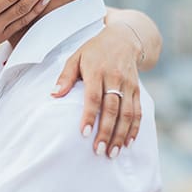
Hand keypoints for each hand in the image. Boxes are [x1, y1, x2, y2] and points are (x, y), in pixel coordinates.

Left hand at [53, 22, 142, 157]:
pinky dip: (134, 128)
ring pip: (127, 113)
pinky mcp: (137, 90)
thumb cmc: (94, 51)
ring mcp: (128, 85)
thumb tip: (54, 94)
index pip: (94, 97)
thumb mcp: (76, 57)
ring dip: (121, 135)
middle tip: (99, 151)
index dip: (90, 116)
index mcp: (97, 70)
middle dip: (106, 132)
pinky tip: (128, 143)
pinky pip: (138, 111)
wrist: (123, 38)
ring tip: (113, 153)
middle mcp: (115, 78)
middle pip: (112, 109)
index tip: (85, 133)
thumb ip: (65, 76)